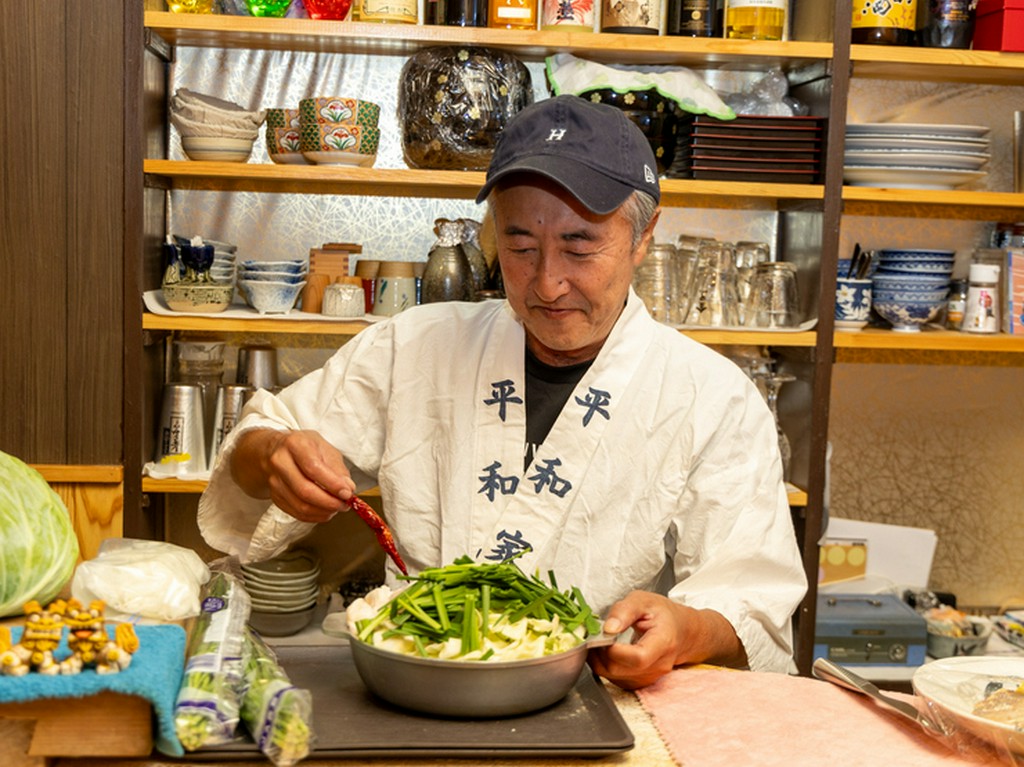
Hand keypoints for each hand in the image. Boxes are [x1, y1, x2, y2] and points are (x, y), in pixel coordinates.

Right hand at [231, 428, 355, 522]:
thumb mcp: (324, 448)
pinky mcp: (275, 497)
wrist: (274, 450)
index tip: (347, 493)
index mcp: (295, 444)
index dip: (332, 484)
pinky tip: (325, 511)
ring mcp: (275, 481)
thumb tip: (347, 488)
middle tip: (345, 504)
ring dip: (324, 511)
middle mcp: (280, 462)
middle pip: (305, 490)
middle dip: (329, 502)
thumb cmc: (304, 447)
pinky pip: (297, 513)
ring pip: (301, 506)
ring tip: (337, 507)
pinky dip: (315, 516)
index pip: (313, 468)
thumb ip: (338, 468)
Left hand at [587, 591, 745, 689]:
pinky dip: (606, 667)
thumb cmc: (664, 615)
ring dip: (601, 661)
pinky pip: (616, 680)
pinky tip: (606, 652)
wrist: (682, 631)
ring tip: (601, 642)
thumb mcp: (643, 600)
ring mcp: (651, 677)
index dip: (614, 650)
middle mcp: (659, 666)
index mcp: (663, 643)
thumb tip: (608, 629)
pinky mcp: (642, 682)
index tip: (603, 635)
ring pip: (615, 677)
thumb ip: (624, 611)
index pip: (638, 657)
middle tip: (596, 636)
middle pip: (621, 670)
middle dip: (601, 653)